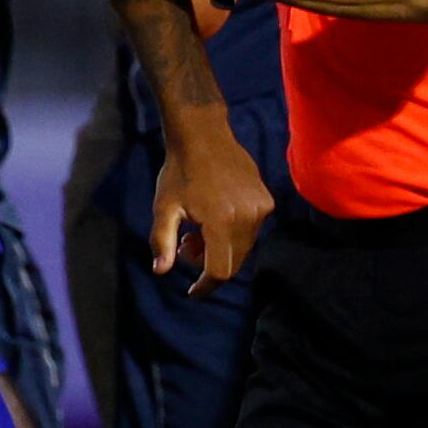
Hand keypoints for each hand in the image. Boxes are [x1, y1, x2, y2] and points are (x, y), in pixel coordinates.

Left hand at [154, 132, 268, 293]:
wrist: (203, 135)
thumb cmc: (178, 172)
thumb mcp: (164, 207)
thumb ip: (162, 241)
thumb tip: (160, 272)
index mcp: (221, 221)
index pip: (219, 271)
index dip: (205, 286)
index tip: (192, 292)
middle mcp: (247, 217)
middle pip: (233, 263)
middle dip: (209, 264)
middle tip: (186, 243)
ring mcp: (260, 208)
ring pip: (243, 248)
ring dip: (221, 249)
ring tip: (197, 228)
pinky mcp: (266, 200)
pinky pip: (252, 231)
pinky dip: (234, 234)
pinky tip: (215, 216)